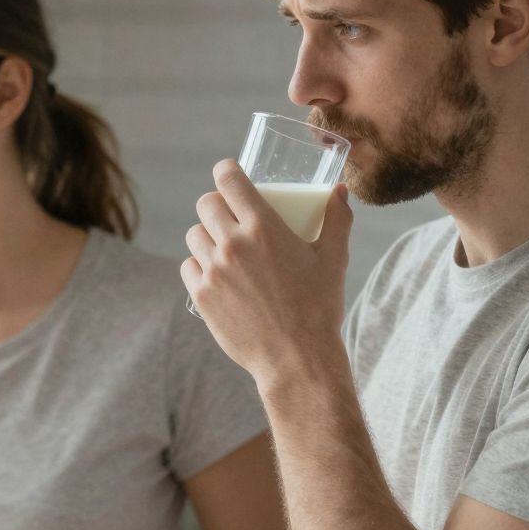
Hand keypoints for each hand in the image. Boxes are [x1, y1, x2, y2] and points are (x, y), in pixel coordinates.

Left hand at [184, 162, 351, 386]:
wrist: (295, 358)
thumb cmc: (318, 307)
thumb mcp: (333, 259)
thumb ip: (337, 219)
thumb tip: (340, 191)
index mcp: (263, 227)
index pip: (228, 180)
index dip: (226, 171)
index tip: (229, 175)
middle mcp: (233, 244)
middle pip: (206, 204)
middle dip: (217, 204)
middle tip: (228, 214)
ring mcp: (213, 271)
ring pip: (194, 235)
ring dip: (206, 234)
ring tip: (221, 245)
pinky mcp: (202, 297)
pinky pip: (189, 267)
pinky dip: (198, 265)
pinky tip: (214, 272)